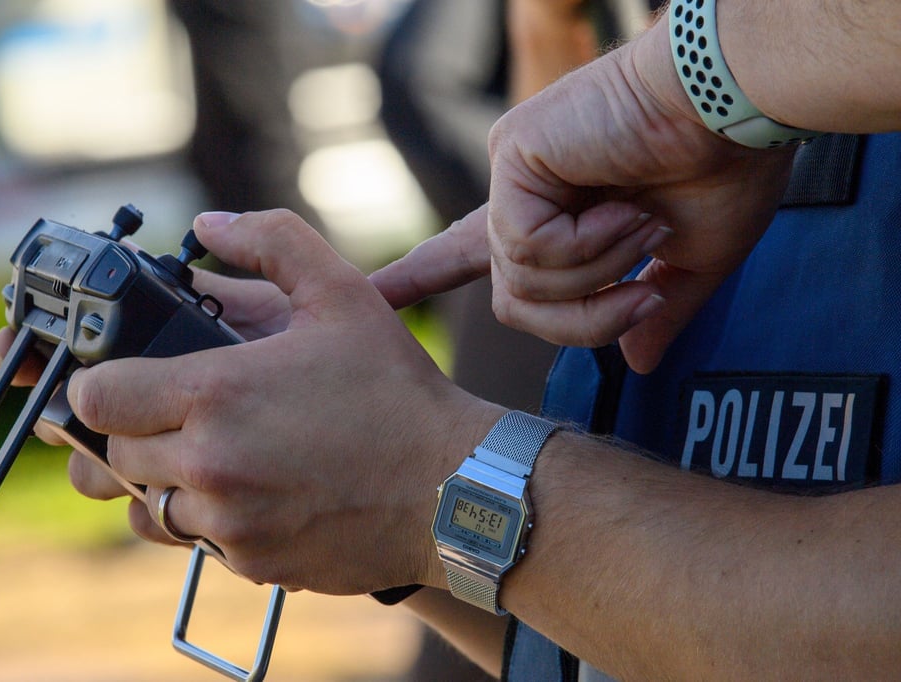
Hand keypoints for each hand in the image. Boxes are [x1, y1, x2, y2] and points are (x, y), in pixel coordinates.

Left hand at [67, 209, 498, 593]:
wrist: (456, 489)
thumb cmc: (398, 390)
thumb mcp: (342, 293)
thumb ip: (270, 241)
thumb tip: (209, 224)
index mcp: (216, 393)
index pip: (95, 397)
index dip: (100, 382)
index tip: (124, 376)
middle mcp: (209, 465)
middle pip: (113, 454)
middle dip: (134, 429)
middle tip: (182, 410)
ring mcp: (228, 523)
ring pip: (147, 506)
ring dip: (166, 479)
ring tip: (216, 453)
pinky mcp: (253, 564)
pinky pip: (198, 542)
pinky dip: (211, 518)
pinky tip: (258, 490)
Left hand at [372, 15, 796, 373]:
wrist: (737, 109)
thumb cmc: (725, 169)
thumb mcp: (692, 261)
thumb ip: (653, 311)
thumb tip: (637, 363)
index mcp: (557, 216)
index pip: (468, 253)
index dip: (422, 275)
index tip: (374, 295)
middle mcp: (524, 196)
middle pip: (512, 303)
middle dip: (581, 321)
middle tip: (644, 298)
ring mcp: (514, 174)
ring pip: (521, 280)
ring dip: (597, 274)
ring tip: (643, 224)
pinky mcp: (513, 155)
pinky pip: (527, 246)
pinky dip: (586, 246)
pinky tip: (622, 208)